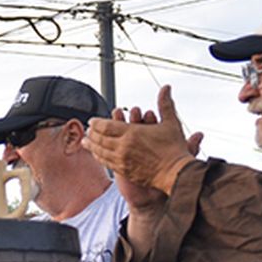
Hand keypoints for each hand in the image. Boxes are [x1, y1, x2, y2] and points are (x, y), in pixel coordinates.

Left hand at [83, 85, 201, 201]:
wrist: (177, 173)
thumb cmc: (175, 148)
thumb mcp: (171, 123)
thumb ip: (165, 104)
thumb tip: (166, 87)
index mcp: (132, 133)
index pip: (106, 126)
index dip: (97, 122)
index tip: (92, 120)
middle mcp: (123, 146)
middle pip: (100, 138)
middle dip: (91, 133)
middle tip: (86, 130)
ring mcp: (121, 160)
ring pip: (100, 151)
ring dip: (91, 145)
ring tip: (85, 142)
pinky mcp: (124, 171)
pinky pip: (106, 162)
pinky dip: (98, 157)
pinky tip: (96, 154)